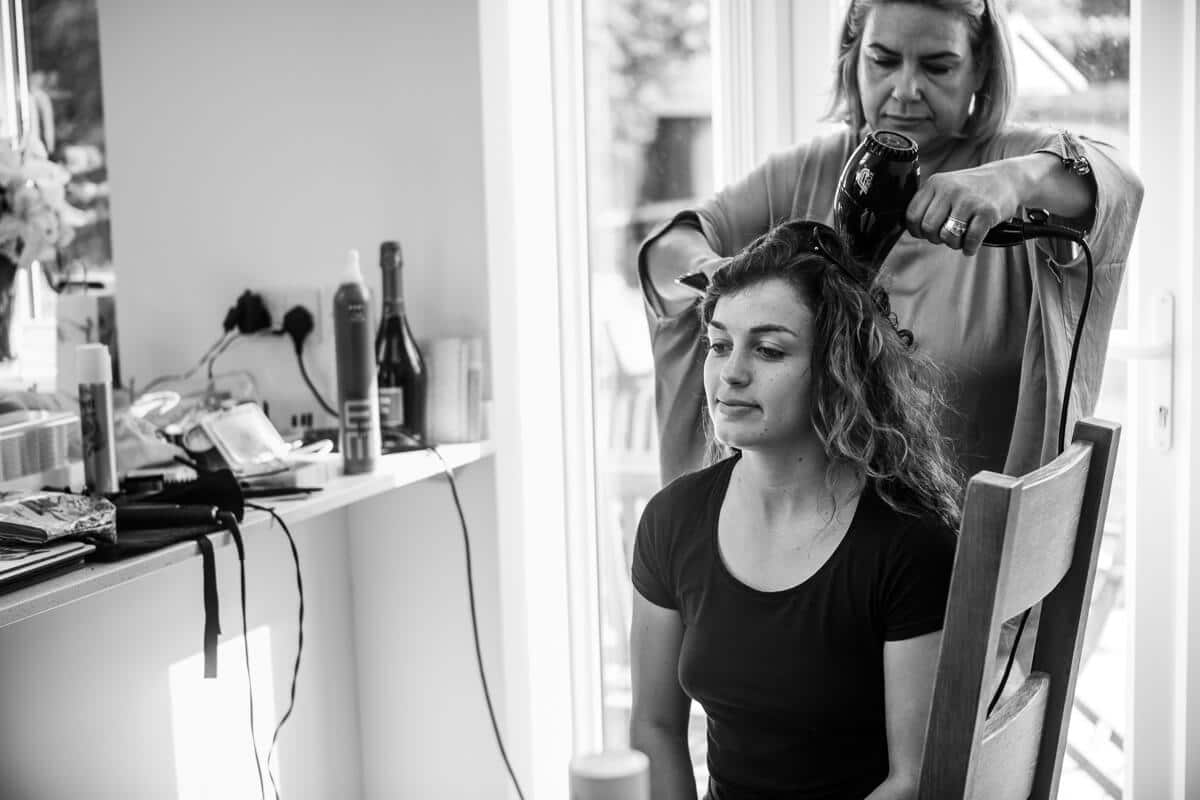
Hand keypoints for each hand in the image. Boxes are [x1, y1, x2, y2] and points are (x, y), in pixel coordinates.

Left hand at [905, 161, 1021, 256]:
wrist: (1006, 178)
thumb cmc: (972, 188)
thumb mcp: (946, 187)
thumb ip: (929, 204)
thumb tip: (913, 230)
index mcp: (935, 183)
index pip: (912, 216)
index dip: (917, 231)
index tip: (926, 233)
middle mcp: (950, 189)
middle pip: (928, 229)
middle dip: (935, 238)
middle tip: (946, 235)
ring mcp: (969, 200)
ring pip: (948, 236)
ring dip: (953, 244)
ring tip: (960, 237)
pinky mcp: (987, 211)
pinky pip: (970, 240)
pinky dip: (969, 248)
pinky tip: (971, 244)